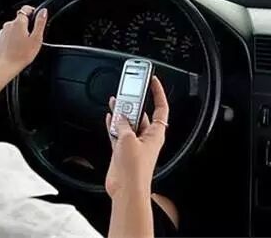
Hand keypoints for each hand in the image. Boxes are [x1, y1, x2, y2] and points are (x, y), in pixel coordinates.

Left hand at [0, 5, 46, 73]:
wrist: (7, 66)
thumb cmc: (22, 54)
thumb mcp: (37, 38)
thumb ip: (40, 22)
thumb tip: (43, 11)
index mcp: (18, 22)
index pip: (26, 9)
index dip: (33, 12)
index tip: (37, 19)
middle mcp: (9, 25)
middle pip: (20, 19)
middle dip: (27, 25)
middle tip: (32, 37)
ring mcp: (3, 32)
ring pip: (14, 27)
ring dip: (19, 32)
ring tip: (24, 44)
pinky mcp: (0, 39)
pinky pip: (9, 35)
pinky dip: (13, 39)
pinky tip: (17, 48)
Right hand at [105, 76, 168, 198]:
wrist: (126, 190)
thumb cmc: (135, 169)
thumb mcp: (128, 139)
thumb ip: (123, 124)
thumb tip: (120, 115)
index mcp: (155, 133)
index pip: (160, 108)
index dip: (158, 93)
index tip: (153, 81)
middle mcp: (146, 137)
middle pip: (141, 114)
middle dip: (134, 102)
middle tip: (127, 90)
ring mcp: (133, 144)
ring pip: (128, 123)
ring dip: (121, 113)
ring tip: (115, 100)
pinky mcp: (122, 151)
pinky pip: (118, 133)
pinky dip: (113, 125)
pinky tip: (109, 117)